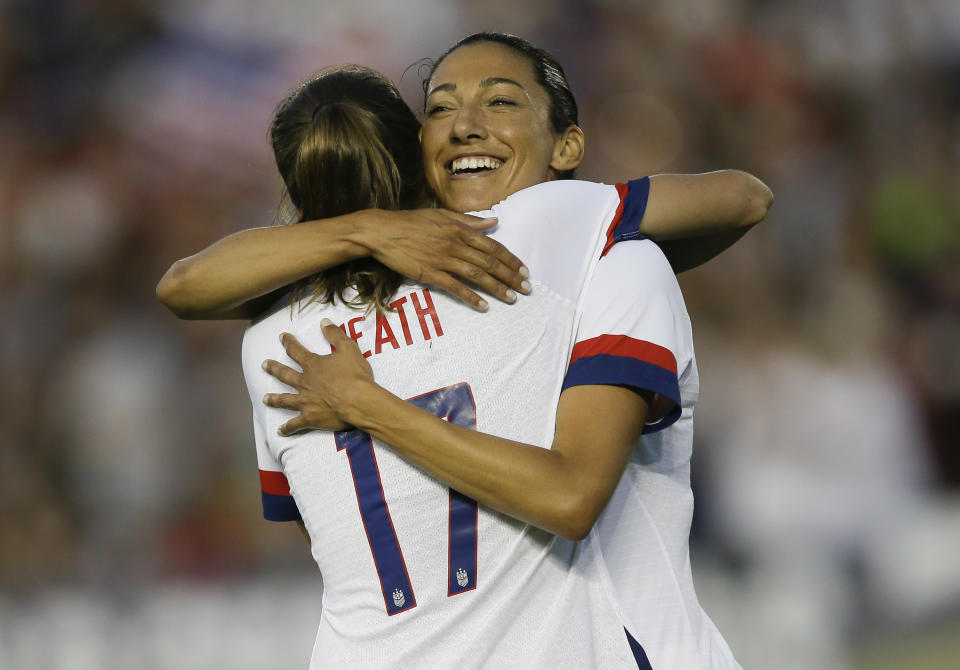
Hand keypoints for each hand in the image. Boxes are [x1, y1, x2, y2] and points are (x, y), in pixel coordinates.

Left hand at [261, 323, 376, 434]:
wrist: (358, 401)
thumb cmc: (355, 375)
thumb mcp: (348, 348)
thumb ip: (335, 334)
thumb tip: (324, 322)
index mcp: (313, 366)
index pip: (296, 351)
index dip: (288, 343)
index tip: (281, 337)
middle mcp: (305, 383)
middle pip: (285, 374)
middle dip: (274, 368)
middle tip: (264, 365)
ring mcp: (305, 401)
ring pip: (285, 399)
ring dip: (274, 399)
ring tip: (265, 398)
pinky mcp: (310, 418)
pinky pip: (295, 424)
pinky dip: (287, 428)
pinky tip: (280, 431)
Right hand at [356, 209, 530, 310]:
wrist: (382, 232)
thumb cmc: (411, 222)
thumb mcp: (441, 215)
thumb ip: (469, 220)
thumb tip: (494, 220)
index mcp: (459, 229)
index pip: (492, 245)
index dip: (510, 259)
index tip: (524, 270)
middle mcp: (455, 244)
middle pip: (489, 262)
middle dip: (511, 276)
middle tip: (526, 288)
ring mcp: (443, 259)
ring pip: (476, 275)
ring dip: (497, 288)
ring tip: (512, 298)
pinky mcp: (430, 274)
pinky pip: (455, 288)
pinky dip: (471, 297)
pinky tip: (483, 306)